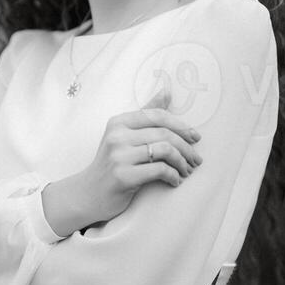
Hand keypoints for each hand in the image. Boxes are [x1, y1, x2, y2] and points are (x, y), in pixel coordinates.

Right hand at [77, 85, 202, 224]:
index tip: (195, 138)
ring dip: (182, 162)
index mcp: (119, 122)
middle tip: (196, 159)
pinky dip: (173, 176)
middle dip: (186, 147)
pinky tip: (175, 181)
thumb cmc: (112, 163)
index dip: (181, 125)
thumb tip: (166, 91)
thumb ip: (145, 114)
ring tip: (187, 171)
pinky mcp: (123, 177)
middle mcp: (117, 136)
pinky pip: (159, 170)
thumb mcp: (123, 135)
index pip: (157, 115)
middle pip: (165, 134)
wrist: (89, 193)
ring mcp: (119, 156)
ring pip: (165, 150)